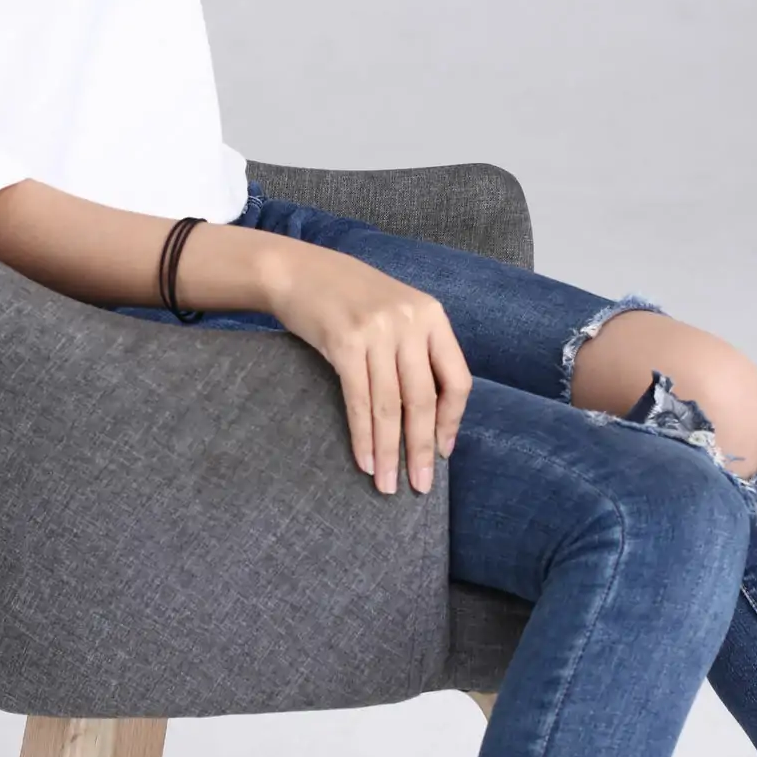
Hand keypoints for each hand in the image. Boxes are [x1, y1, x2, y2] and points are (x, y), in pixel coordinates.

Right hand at [263, 244, 470, 496]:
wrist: (299, 270)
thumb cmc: (350, 298)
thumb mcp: (397, 313)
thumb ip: (418, 351)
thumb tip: (432, 416)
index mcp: (432, 316)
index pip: (457, 380)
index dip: (451, 422)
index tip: (443, 453)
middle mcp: (409, 321)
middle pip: (424, 399)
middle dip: (421, 448)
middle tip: (420, 486)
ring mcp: (377, 330)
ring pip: (390, 406)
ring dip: (389, 452)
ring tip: (387, 485)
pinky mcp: (344, 342)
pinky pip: (359, 400)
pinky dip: (363, 436)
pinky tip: (365, 461)